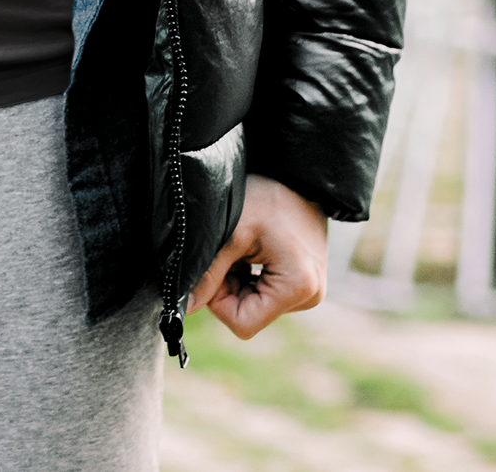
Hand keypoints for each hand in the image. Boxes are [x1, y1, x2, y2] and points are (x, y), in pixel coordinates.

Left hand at [187, 173, 326, 338]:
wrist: (296, 171)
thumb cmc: (266, 195)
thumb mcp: (232, 233)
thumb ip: (208, 274)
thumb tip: (185, 306)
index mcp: (297, 289)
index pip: (242, 323)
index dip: (218, 301)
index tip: (214, 268)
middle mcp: (310, 296)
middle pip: (250, 313)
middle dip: (229, 287)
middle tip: (227, 250)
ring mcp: (310, 289)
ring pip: (257, 302)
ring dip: (240, 278)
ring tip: (242, 245)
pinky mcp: (306, 280)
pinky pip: (268, 290)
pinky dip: (252, 274)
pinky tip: (252, 248)